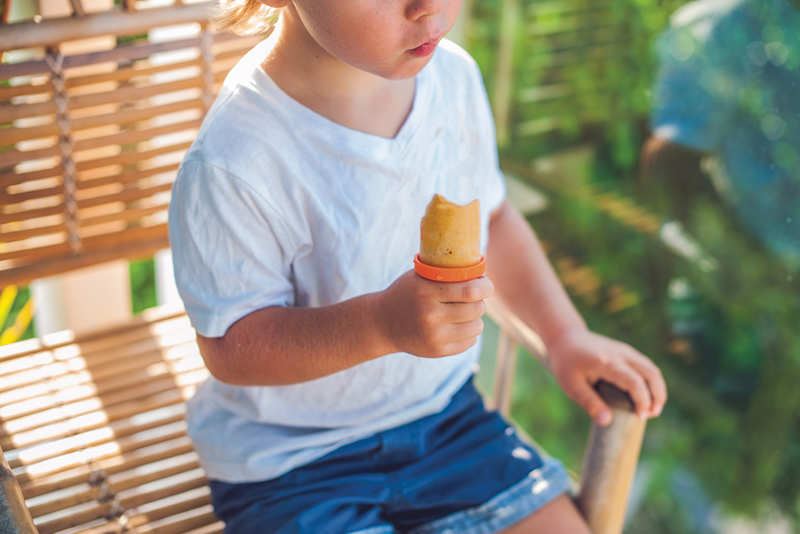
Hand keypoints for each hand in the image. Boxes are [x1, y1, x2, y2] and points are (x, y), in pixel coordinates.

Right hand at [375, 270, 493, 357]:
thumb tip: (481, 274)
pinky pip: (469, 342)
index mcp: (427, 293)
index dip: (485, 287)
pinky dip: (468, 332)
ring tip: (464, 312)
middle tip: (473, 298)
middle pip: (476, 309)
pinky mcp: (437, 352)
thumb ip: (446, 273)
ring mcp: (434, 337)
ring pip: (476, 327)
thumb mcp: (420, 277)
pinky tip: (457, 326)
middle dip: (480, 301)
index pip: (470, 291)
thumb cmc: (407, 293)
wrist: (383, 323)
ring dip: (475, 318)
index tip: (486, 284)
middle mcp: (431, 317)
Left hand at [547, 329, 666, 425]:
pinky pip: (646, 365)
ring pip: (651, 368)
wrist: (565, 337)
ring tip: (653, 409)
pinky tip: (648, 396)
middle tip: (652, 415)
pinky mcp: (627, 351)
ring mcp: (625, 350)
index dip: (642, 400)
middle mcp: (620, 354)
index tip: (641, 417)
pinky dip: (652, 381)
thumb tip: (607, 422)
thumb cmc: (566, 363)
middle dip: (658, 395)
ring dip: (658, 388)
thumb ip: (589, 402)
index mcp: (606, 362)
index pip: (634, 381)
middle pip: (650, 373)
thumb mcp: (571, 385)